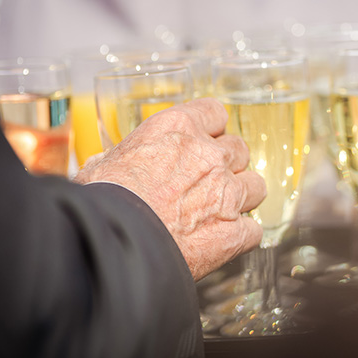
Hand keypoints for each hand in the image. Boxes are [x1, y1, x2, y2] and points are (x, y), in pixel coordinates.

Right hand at [75, 98, 265, 279]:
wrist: (111, 245)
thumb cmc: (100, 204)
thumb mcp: (101, 164)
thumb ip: (123, 158)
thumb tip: (109, 165)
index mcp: (177, 129)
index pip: (214, 113)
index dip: (210, 129)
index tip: (203, 141)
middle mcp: (209, 156)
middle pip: (239, 150)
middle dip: (226, 164)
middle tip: (207, 182)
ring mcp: (227, 194)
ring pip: (256, 186)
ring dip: (242, 196)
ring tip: (220, 211)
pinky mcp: (234, 233)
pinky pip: (253, 229)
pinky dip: (240, 236)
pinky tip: (223, 241)